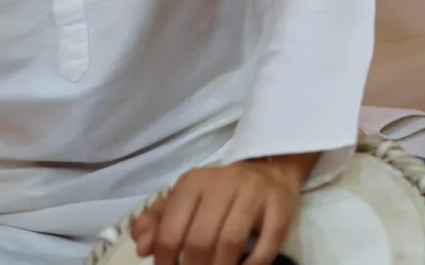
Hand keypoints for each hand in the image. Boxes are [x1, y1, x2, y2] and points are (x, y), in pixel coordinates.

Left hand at [131, 151, 317, 264]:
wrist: (269, 169)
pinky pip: (268, 243)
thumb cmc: (219, 192)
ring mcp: (255, 192)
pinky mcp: (281, 205)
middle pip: (200, 240)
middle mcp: (224, 182)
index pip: (171, 231)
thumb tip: (142, 247)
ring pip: (231, 243)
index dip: (165, 262)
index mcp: (193, 182)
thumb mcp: (183, 199)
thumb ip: (156, 221)